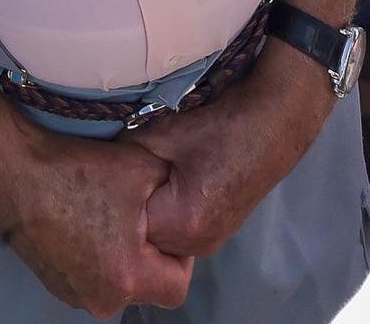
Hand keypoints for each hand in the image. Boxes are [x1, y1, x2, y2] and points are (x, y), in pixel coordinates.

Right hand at [0, 123, 192, 316]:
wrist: (13, 175)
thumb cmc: (77, 172)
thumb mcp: (141, 167)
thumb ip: (172, 188)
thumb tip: (185, 196)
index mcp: (127, 279)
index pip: (178, 286)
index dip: (180, 254)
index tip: (166, 222)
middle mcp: (102, 300)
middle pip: (147, 286)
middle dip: (149, 252)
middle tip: (138, 213)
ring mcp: (75, 296)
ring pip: (119, 281)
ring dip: (122, 254)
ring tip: (108, 211)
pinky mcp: (56, 285)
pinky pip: (93, 276)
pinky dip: (97, 254)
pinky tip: (85, 218)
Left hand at [129, 53, 329, 259]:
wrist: (271, 123)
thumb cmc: (218, 126)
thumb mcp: (163, 134)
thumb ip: (126, 156)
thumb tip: (99, 167)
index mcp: (182, 225)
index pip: (128, 225)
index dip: (116, 199)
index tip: (109, 176)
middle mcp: (197, 246)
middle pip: (144, 237)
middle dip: (131, 210)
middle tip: (123, 177)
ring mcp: (210, 243)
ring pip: (161, 236)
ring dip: (150, 211)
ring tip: (148, 177)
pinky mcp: (217, 233)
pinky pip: (178, 231)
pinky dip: (168, 210)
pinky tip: (168, 182)